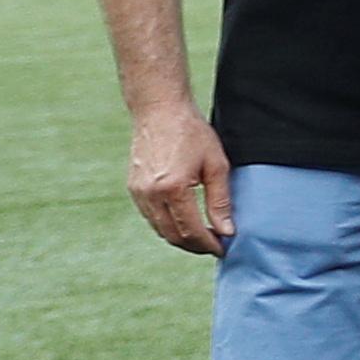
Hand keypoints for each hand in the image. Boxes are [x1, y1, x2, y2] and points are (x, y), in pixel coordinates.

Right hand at [125, 99, 232, 254]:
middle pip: (172, 235)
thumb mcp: (216, 165)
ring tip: (203, 236)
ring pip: (159, 229)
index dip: (208, 245)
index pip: (190, 231)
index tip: (223, 249)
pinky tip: (184, 221)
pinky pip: (150, 216)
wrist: (159, 111)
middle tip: (214, 245)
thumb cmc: (192, 133)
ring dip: (180, 237)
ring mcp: (138, 192)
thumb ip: (220, 201)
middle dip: (195, 246)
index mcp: (172, 189)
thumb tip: (226, 231)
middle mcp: (150, 194)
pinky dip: (167, 225)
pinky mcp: (133, 188)